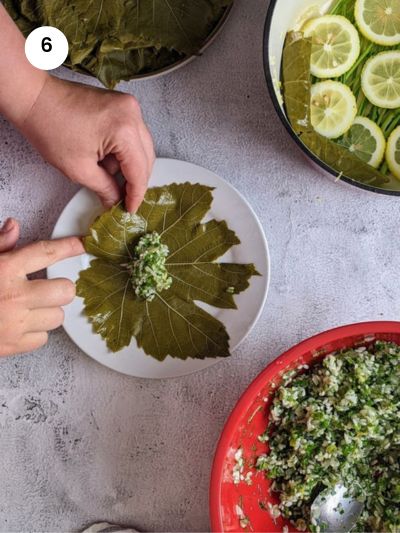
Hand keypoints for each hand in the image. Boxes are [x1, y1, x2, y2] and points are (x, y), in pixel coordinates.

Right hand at [0, 218, 83, 356]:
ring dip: (49, 311)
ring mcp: (15, 324)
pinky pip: (43, 338)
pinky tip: (21, 324)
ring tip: (30, 307)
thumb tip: (14, 226)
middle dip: (60, 287)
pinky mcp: (13, 346)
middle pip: (65, 290)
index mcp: (4, 270)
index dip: (68, 247)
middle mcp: (14, 296)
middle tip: (46, 287)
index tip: (82, 245)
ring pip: (58, 316)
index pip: (45, 252)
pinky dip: (36, 332)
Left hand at [20, 76, 154, 212]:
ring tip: (108, 176)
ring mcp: (128, 106)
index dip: (136, 194)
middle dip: (135, 180)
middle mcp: (132, 114)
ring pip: (142, 147)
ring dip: (129, 165)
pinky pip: (133, 134)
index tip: (130, 208)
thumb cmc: (49, 127)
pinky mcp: (122, 104)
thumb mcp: (79, 169)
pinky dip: (125, 151)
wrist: (33, 98)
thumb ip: (104, 188)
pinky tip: (108, 160)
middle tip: (123, 199)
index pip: (139, 170)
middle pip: (147, 157)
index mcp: (124, 130)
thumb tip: (116, 200)